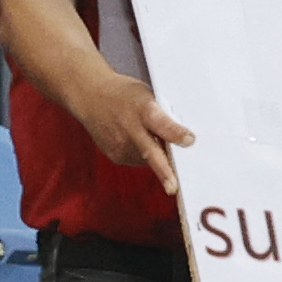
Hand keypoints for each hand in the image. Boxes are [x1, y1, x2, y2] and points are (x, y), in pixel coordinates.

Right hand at [73, 72, 193, 193]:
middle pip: (150, 152)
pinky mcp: (115, 156)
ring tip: (150, 135)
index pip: (160, 123)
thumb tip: (184, 137)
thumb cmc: (125, 94)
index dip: (175, 133)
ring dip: (158, 156)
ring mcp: (120, 145)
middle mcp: (130, 129)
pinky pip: (138, 160)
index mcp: (142, 108)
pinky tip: (138, 140)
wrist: (91, 97)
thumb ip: (164, 114)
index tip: (190, 141)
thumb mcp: (147, 94)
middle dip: (163, 171)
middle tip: (173, 187)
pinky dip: (144, 155)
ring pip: (148, 160)